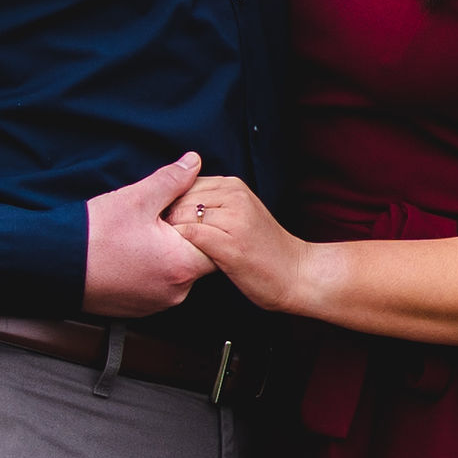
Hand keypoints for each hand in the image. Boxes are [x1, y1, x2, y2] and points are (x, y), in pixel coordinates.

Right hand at [80, 151, 214, 316]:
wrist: (50, 265)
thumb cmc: (93, 234)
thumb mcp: (136, 198)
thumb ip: (172, 180)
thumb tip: (194, 163)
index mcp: (182, 265)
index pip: (214, 242)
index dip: (199, 222)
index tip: (178, 211)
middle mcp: (175, 292)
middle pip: (195, 259)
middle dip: (181, 238)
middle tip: (154, 221)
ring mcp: (155, 304)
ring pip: (174, 273)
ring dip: (164, 255)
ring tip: (137, 238)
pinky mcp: (137, 310)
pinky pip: (155, 286)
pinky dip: (148, 270)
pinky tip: (127, 254)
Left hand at [167, 174, 313, 312]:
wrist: (296, 273)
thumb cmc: (260, 248)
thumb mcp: (237, 213)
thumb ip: (209, 202)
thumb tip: (169, 201)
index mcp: (233, 186)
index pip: (183, 184)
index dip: (168, 204)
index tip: (162, 224)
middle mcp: (235, 196)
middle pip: (179, 198)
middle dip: (165, 219)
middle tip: (161, 239)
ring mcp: (234, 219)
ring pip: (182, 215)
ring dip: (169, 233)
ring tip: (169, 249)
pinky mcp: (232, 244)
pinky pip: (191, 235)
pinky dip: (179, 245)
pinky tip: (180, 256)